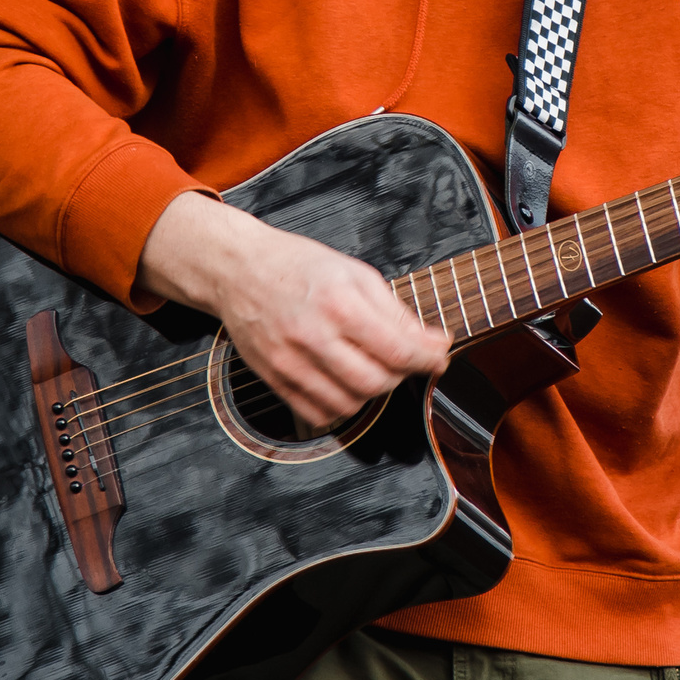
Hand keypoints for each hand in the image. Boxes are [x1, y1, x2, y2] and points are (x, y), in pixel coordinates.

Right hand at [137, 192, 449, 430]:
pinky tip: (346, 382)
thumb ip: (396, 311)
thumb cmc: (299, 266)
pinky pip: (320, 413)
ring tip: (374, 366)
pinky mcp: (274, 380)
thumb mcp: (355, 273)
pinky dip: (343, 405)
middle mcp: (312, 336)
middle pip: (376, 382)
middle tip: (405, 359)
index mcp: (338, 302)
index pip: (397, 348)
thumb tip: (433, 342)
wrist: (239, 270)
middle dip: (402, 375)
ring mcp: (290, 362)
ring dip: (373, 391)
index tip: (440, 357)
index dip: (428, 359)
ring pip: (351, 404)